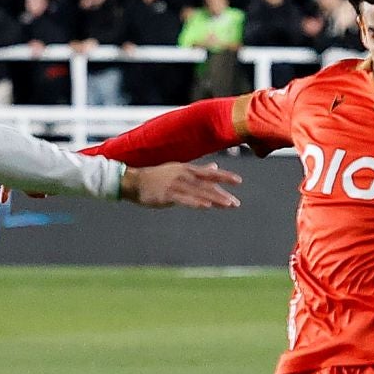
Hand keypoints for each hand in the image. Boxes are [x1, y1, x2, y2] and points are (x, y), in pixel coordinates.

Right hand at [120, 162, 242, 208]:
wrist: (134, 181)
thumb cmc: (157, 177)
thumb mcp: (178, 169)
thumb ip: (198, 170)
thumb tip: (215, 166)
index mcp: (186, 169)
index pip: (209, 173)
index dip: (224, 176)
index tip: (239, 181)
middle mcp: (183, 175)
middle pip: (207, 185)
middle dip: (222, 194)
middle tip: (235, 203)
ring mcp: (175, 185)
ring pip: (199, 193)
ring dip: (214, 199)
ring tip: (227, 205)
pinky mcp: (167, 194)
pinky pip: (184, 199)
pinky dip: (196, 202)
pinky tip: (206, 206)